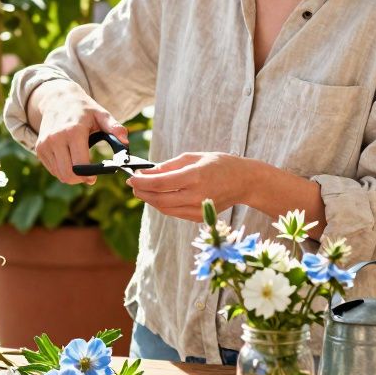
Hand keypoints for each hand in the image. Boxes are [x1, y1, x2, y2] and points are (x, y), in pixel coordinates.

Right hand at [30, 81, 128, 184]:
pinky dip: (62, 170)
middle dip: (80, 179)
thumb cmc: (83, 109)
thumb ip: (114, 127)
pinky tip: (69, 161)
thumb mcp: (101, 114)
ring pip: (59, 174)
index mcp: (73, 131)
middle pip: (67, 174)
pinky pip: (52, 170)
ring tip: (80, 166)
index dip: (88, 175)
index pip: (79, 165)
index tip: (94, 177)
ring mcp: (45, 144)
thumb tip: (126, 141)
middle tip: (89, 176)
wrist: (57, 100)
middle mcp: (56, 138)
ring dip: (71, 176)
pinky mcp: (39, 149)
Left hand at [125, 152, 259, 221]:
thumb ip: (169, 166)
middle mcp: (197, 195)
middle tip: (133, 184)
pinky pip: (174, 212)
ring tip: (142, 189)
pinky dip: (162, 205)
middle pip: (159, 198)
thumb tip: (147, 172)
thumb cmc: (220, 164)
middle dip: (142, 192)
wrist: (244, 182)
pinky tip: (158, 196)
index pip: (161, 183)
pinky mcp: (199, 217)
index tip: (131, 177)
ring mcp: (198, 209)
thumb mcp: (194, 157)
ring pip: (164, 208)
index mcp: (195, 176)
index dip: (142, 182)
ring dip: (149, 199)